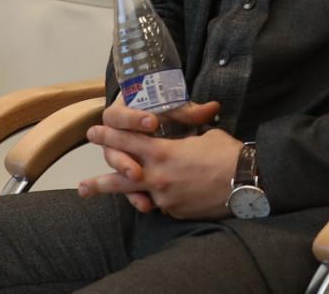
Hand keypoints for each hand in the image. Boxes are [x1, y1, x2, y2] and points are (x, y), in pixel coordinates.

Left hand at [80, 98, 235, 218]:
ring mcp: (165, 198)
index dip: (109, 136)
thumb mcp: (204, 133)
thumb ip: (186, 130)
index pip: (128, 142)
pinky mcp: (174, 211)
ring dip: (110, 190)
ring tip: (87, 190)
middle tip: (82, 177)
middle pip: (119, 175)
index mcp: (163, 153)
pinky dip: (154, 198)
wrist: (246, 182)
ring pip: (134, 194)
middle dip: (99, 173)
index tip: (94, 132)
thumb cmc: (227, 153)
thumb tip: (188, 118)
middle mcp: (158, 177)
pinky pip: (159, 203)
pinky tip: (150, 195)